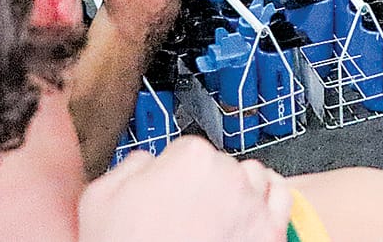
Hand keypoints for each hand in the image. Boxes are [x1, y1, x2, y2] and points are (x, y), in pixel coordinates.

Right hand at [79, 138, 289, 241]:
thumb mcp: (101, 200)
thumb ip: (129, 166)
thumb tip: (145, 161)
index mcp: (190, 158)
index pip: (187, 151)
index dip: (175, 175)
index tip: (170, 192)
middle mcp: (228, 174)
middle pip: (221, 163)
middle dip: (206, 183)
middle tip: (186, 213)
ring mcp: (253, 203)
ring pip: (253, 177)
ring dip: (239, 189)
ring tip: (216, 215)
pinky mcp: (271, 232)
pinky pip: (281, 197)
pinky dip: (269, 199)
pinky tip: (252, 209)